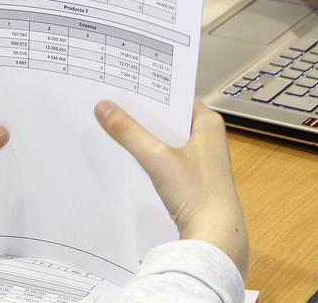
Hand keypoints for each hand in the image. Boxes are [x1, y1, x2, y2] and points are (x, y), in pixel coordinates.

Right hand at [95, 99, 248, 276]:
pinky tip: (130, 151)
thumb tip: (102, 106)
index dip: (150, 89)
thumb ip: (128, 132)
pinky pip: (168, 153)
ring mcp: (202, 157)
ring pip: (167, 135)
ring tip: (115, 121)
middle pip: (169, 115)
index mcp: (208, 122)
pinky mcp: (194, 175)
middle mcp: (208, 135)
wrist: (215, 236)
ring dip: (145, 132)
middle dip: (142, 111)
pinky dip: (150, 150)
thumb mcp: (157, 158)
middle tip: (112, 99)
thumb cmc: (196, 192)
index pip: (176, 94)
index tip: (123, 82)